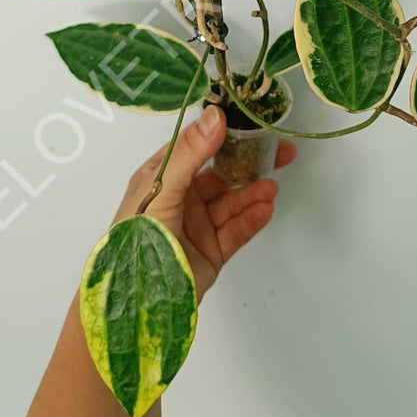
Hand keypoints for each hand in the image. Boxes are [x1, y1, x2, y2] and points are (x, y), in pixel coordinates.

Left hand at [112, 104, 296, 299]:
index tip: (252, 120)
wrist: (134, 302)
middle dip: (250, 162)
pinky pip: (237, 230)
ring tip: (271, 187)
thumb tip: (217, 115)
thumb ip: (190, 153)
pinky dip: (253, 219)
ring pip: (232, 202)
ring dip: (253, 193)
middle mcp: (180, 197)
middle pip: (222, 173)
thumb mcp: (160, 187)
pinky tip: (266, 209)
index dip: (224, 132)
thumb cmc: (136, 236)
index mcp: (162, 176)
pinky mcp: (211, 252)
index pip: (197, 145)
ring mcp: (197, 225)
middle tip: (282, 152)